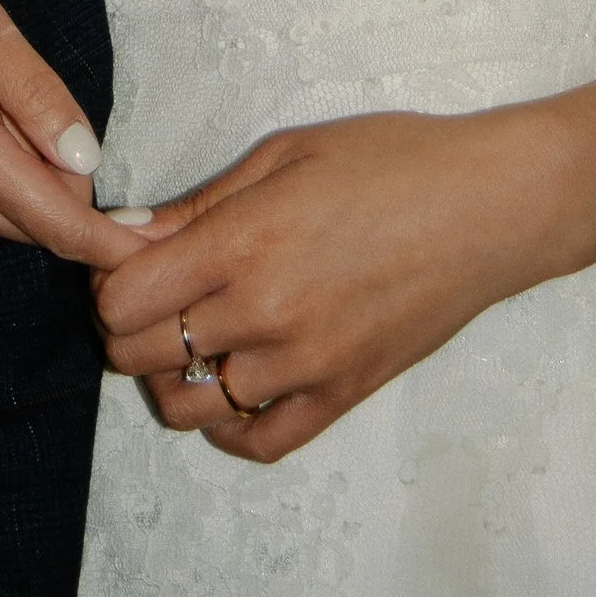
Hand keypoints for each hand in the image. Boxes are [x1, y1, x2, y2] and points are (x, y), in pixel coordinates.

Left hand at [93, 105, 592, 461]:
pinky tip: (232, 382)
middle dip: (125, 326)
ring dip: (172, 375)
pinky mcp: (343, 398)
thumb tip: (125, 234)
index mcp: (244, 243)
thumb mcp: (282, 154)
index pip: (122, 300)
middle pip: (140, 356)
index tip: (124, 260)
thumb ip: (197, 204)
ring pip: (189, 408)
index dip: (107, 281)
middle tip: (151, 293)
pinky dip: (228, 424)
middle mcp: (266, 315)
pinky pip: (257, 442)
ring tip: (192, 334)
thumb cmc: (390, 161)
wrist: (488, 208)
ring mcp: (306, 366)